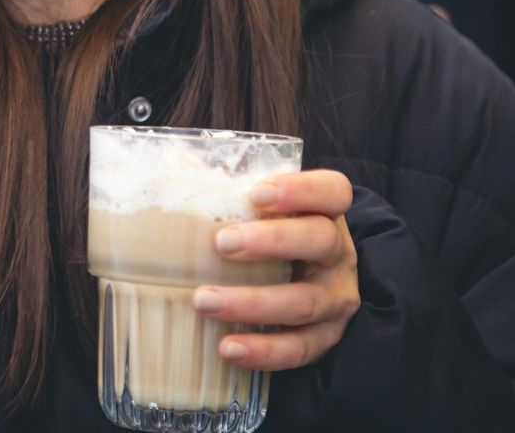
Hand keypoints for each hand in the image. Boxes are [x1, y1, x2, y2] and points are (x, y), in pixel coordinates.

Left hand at [191, 170, 359, 369]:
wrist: (307, 281)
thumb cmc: (271, 235)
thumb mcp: (260, 210)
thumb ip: (225, 187)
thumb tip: (175, 165)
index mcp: (326, 213)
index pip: (332, 191)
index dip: (300, 189)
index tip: (257, 193)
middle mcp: (338, 254)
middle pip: (318, 241)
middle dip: (270, 242)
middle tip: (221, 243)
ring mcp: (336, 299)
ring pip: (304, 301)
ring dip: (252, 302)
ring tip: (204, 301)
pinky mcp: (325, 338)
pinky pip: (298, 348)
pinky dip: (263, 350)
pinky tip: (227, 348)